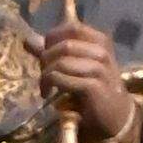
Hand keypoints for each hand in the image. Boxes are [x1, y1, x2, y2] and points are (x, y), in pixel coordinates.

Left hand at [44, 17, 137, 142]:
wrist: (115, 114)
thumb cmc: (93, 88)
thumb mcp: (75, 66)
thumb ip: (53, 53)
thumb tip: (27, 40)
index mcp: (100, 41)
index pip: (71, 27)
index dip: (52, 39)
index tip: (47, 56)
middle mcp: (101, 51)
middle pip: (63, 45)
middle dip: (46, 59)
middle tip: (44, 74)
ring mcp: (99, 69)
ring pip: (61, 62)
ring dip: (45, 74)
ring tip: (45, 86)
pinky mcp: (93, 87)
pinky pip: (61, 79)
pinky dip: (49, 85)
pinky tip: (47, 94)